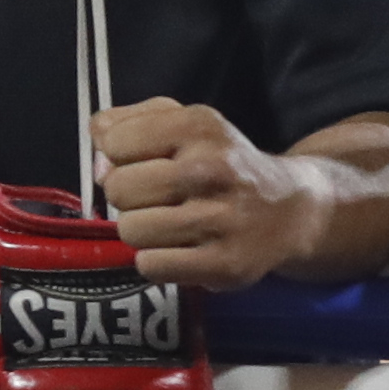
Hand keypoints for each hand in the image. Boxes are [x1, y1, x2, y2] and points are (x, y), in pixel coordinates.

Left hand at [96, 99, 326, 291]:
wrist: (291, 210)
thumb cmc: (223, 164)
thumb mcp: (184, 123)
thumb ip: (126, 124)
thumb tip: (97, 165)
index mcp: (200, 126)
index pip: (114, 142)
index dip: (121, 156)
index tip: (148, 163)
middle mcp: (212, 168)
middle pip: (118, 189)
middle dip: (130, 197)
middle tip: (161, 199)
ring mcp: (221, 219)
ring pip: (131, 230)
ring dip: (144, 232)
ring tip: (172, 225)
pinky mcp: (225, 265)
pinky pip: (151, 266)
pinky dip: (158, 261)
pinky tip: (180, 250)